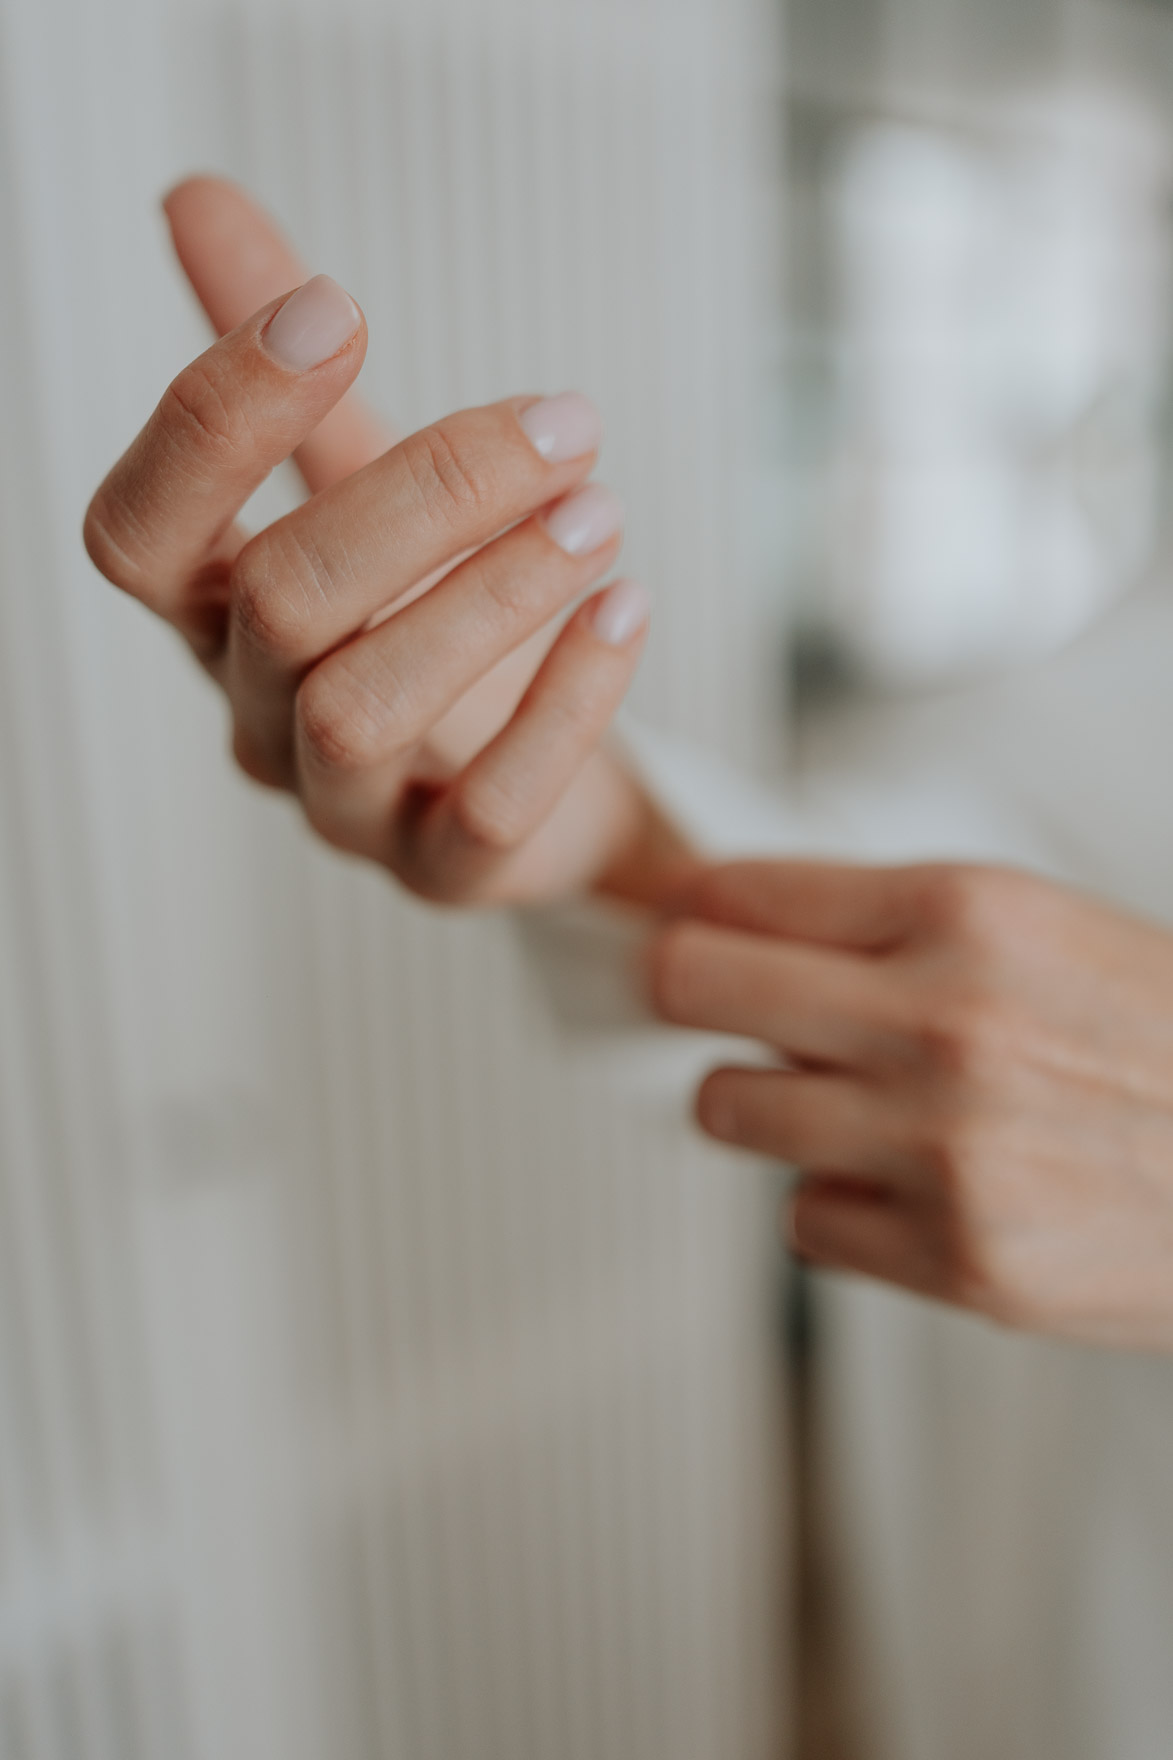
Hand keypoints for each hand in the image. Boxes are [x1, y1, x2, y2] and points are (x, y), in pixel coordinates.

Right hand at [85, 177, 658, 904]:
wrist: (536, 775)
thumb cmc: (428, 618)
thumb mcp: (357, 480)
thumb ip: (287, 366)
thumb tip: (197, 198)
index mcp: (214, 612)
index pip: (140, 532)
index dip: (214, 418)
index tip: (336, 305)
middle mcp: (255, 714)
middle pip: (283, 604)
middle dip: (426, 495)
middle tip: (564, 423)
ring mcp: (343, 808)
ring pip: (365, 709)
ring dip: (493, 593)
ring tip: (598, 508)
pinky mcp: (442, 873)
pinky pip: (485, 812)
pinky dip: (566, 705)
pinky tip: (627, 608)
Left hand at [651, 860, 1172, 1351]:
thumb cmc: (1161, 1042)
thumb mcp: (1039, 930)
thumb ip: (891, 926)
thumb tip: (733, 922)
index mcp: (967, 909)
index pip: (739, 888)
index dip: (698, 909)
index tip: (687, 925)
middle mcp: (941, 1018)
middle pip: (689, 982)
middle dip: (685, 993)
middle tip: (713, 1008)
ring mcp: (942, 1143)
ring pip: (726, 1106)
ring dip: (762, 1105)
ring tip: (834, 1104)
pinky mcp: (956, 1257)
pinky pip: (802, 1219)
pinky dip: (839, 1205)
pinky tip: (909, 1188)